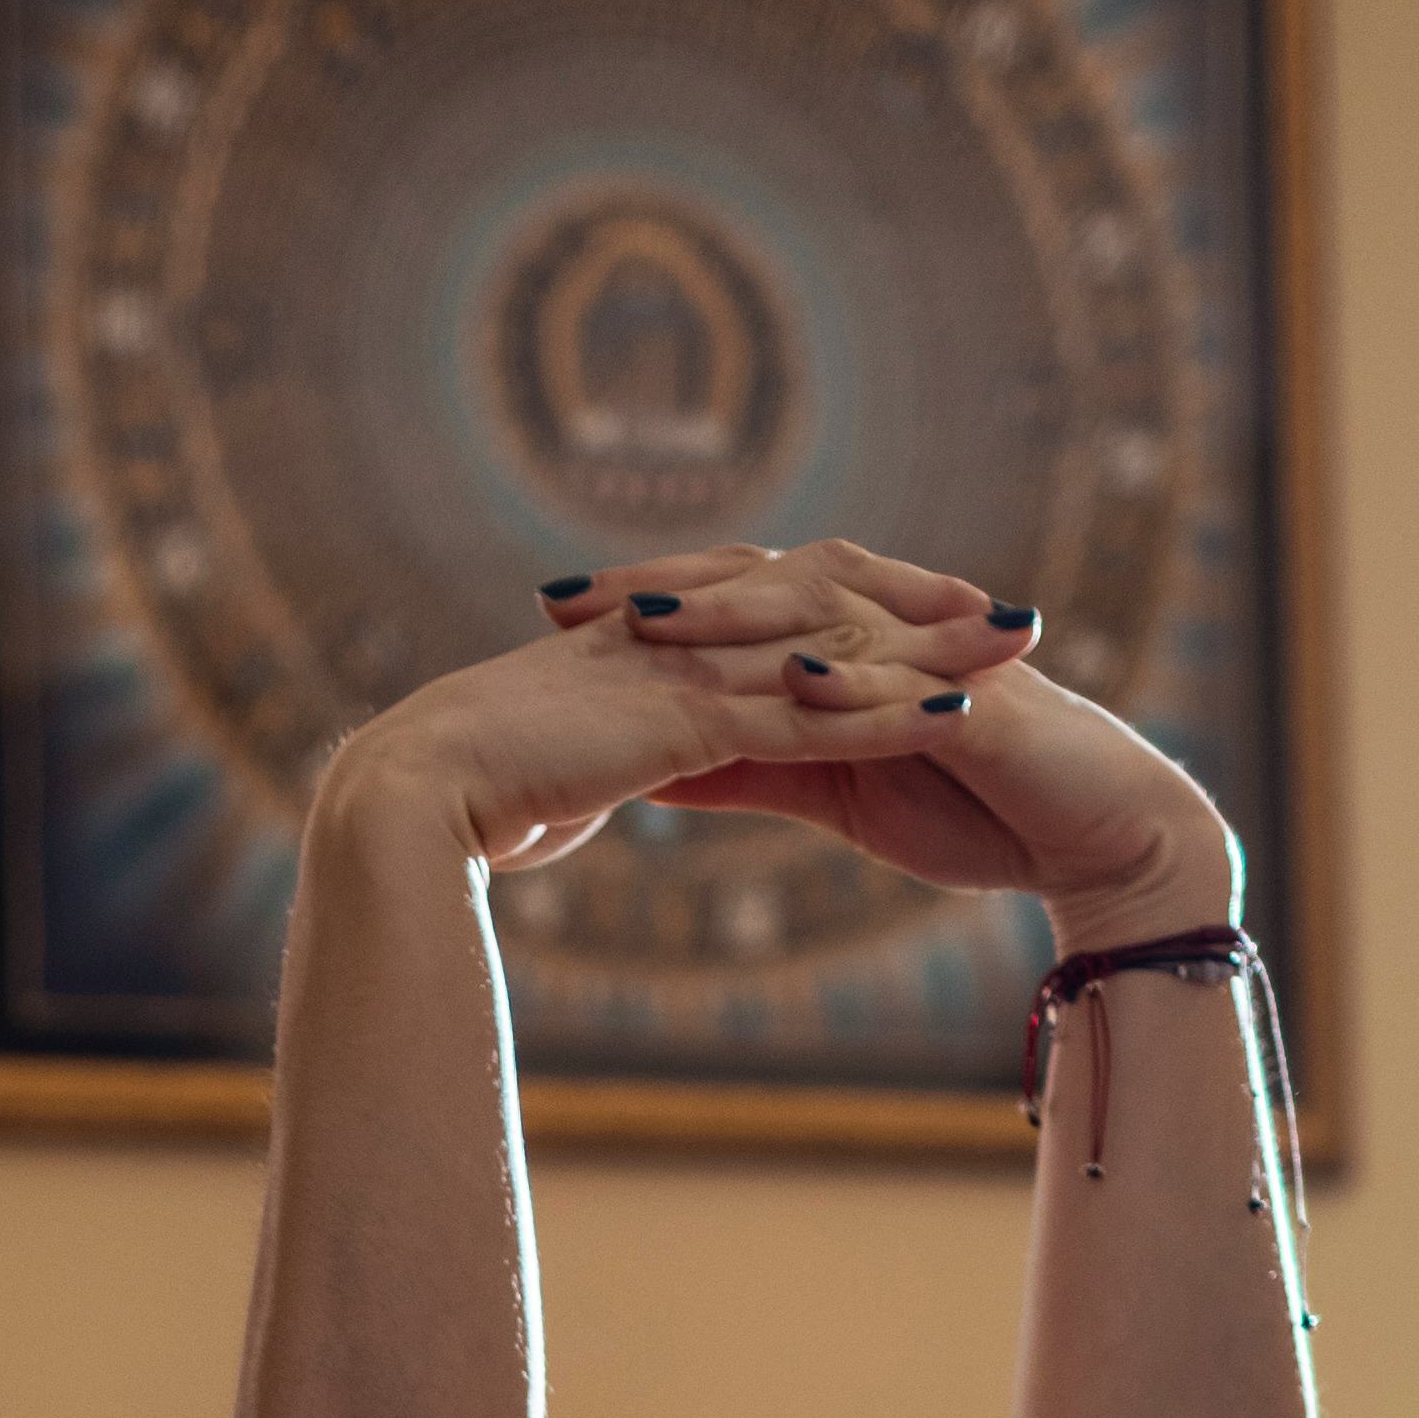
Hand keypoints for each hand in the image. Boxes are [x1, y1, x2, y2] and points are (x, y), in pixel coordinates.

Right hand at [316, 557, 985, 874]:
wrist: (400, 802)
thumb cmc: (448, 805)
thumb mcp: (525, 787)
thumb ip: (561, 785)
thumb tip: (552, 812)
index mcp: (643, 646)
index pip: (769, 613)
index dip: (851, 612)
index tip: (924, 623)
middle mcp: (673, 639)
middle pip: (821, 605)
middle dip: (920, 605)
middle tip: (1007, 613)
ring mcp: (681, 672)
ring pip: (831, 649)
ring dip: (931, 650)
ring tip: (1018, 646)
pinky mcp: (684, 721)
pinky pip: (804, 716)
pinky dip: (883, 713)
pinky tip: (954, 717)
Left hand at [538, 541, 1239, 943]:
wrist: (1097, 837)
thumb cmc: (973, 809)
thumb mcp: (830, 791)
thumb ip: (748, 765)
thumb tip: (648, 767)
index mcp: (844, 649)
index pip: (730, 607)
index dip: (643, 604)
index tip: (550, 615)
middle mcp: (884, 633)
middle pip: (759, 590)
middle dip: (663, 591)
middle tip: (567, 600)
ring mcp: (934, 658)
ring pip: (827, 621)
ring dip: (739, 619)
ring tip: (654, 626)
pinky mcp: (984, 703)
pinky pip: (911, 685)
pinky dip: (853, 682)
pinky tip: (794, 684)